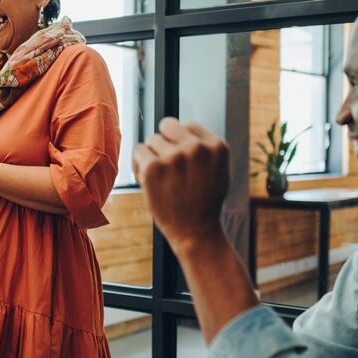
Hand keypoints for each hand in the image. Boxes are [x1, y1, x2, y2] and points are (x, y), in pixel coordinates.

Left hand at [133, 117, 229, 251]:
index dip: (181, 140)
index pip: (189, 125)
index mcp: (216, 146)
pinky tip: (148, 179)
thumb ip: (205, 148)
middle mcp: (196, 148)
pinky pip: (138, 151)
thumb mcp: (218, 170)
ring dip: (152, 155)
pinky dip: (139, 163)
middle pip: (168, 125)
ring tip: (161, 177)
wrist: (195, 231)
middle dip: (165, 141)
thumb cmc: (204, 202)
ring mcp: (174, 157)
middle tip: (167, 164)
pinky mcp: (153, 167)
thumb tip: (183, 127)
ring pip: (152, 140)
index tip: (181, 157)